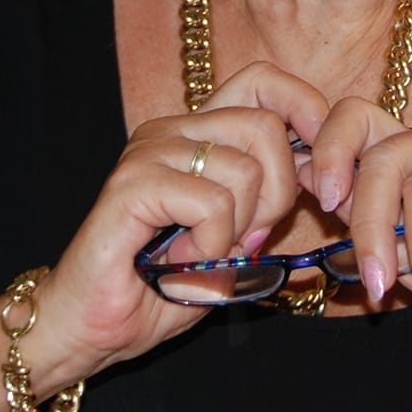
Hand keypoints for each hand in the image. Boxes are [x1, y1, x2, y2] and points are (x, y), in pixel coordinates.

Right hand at [27, 62, 329, 388]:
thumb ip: (270, 205)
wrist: (87, 329)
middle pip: (266, 127)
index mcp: (197, 133)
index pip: (263, 82)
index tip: (320, 171)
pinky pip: (211, 202)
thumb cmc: (160, 288)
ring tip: (201, 254)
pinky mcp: (132, 185)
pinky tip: (180, 262)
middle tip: (247, 240)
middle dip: (279, 196)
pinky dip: (212, 245)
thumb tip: (324, 179)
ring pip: (245, 168)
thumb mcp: (235, 241)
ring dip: (239, 229)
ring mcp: (149, 152)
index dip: (305, 111)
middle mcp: (173, 130)